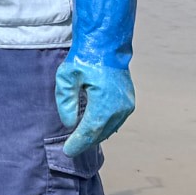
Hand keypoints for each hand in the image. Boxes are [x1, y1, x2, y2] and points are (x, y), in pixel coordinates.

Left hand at [55, 0, 137, 155]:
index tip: (67, 151)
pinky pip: (116, 120)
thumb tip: (70, 123)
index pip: (89, 132)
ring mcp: (127, 105)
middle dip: (85, 142)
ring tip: (80, 140)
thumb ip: (66, 102)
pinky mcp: (129, 101)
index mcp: (104, 104)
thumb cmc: (85, 58)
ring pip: (109, 128)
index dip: (78, 143)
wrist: (107, 43)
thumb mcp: (67, 77)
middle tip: (71, 148)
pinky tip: (94, 127)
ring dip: (95, 135)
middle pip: (100, 133)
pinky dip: (104, 126)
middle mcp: (119, 108)